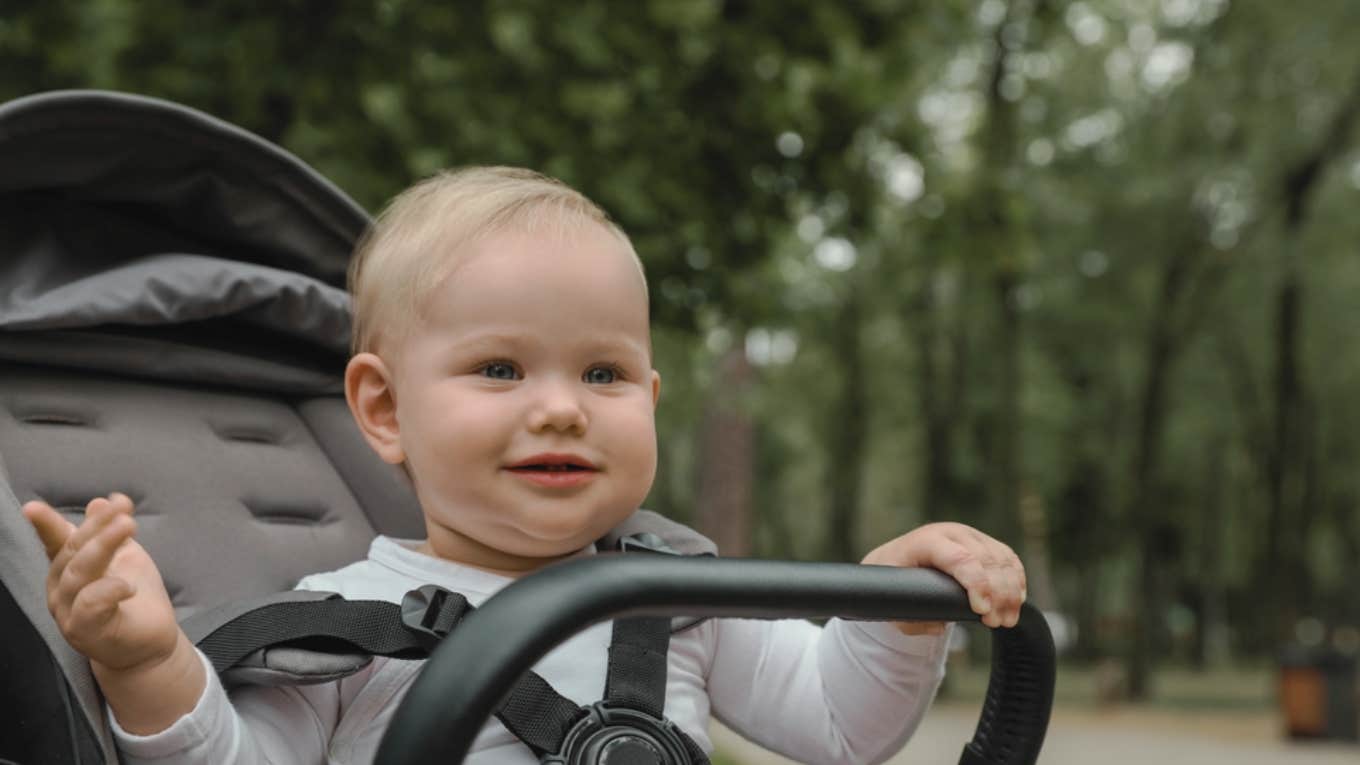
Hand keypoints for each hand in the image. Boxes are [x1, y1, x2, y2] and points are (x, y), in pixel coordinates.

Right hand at [23, 493, 180, 673]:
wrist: (148, 642)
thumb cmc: (132, 597)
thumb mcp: (125, 557)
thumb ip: (111, 532)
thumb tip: (100, 501)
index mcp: (66, 567)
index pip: (55, 541)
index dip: (46, 524)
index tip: (32, 507)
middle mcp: (60, 589)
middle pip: (72, 552)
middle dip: (96, 527)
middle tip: (122, 509)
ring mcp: (68, 611)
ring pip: (79, 574)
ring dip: (103, 546)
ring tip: (128, 526)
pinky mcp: (85, 631)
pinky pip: (89, 606)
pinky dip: (108, 590)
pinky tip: (128, 585)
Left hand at [861, 522, 1025, 634]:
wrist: (897, 560)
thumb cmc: (895, 579)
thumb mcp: (894, 599)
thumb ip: (913, 617)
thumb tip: (939, 625)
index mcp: (927, 540)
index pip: (959, 558)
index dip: (976, 584)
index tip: (981, 611)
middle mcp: (951, 533)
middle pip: (986, 560)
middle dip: (997, 594)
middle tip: (996, 623)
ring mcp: (970, 535)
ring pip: (1002, 560)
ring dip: (1010, 592)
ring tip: (1006, 620)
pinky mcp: (985, 542)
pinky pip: (1009, 559)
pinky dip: (1016, 581)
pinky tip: (1016, 601)